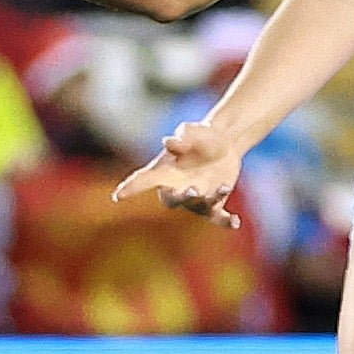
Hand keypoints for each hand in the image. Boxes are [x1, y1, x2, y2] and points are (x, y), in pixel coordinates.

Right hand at [113, 119, 244, 229]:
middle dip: (180, 198)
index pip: (143, 180)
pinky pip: (218, 217)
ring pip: (199, 206)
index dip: (130, 188)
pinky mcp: (213, 204)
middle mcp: (176, 188)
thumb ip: (182, 136)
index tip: (118, 196)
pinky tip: (236, 222)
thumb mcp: (192, 131)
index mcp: (164, 171)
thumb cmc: (200, 136)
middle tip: (191, 190)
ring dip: (210, 199)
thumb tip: (169, 142)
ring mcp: (195, 199)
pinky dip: (226, 221)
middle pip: (171, 199)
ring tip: (224, 185)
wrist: (223, 144)